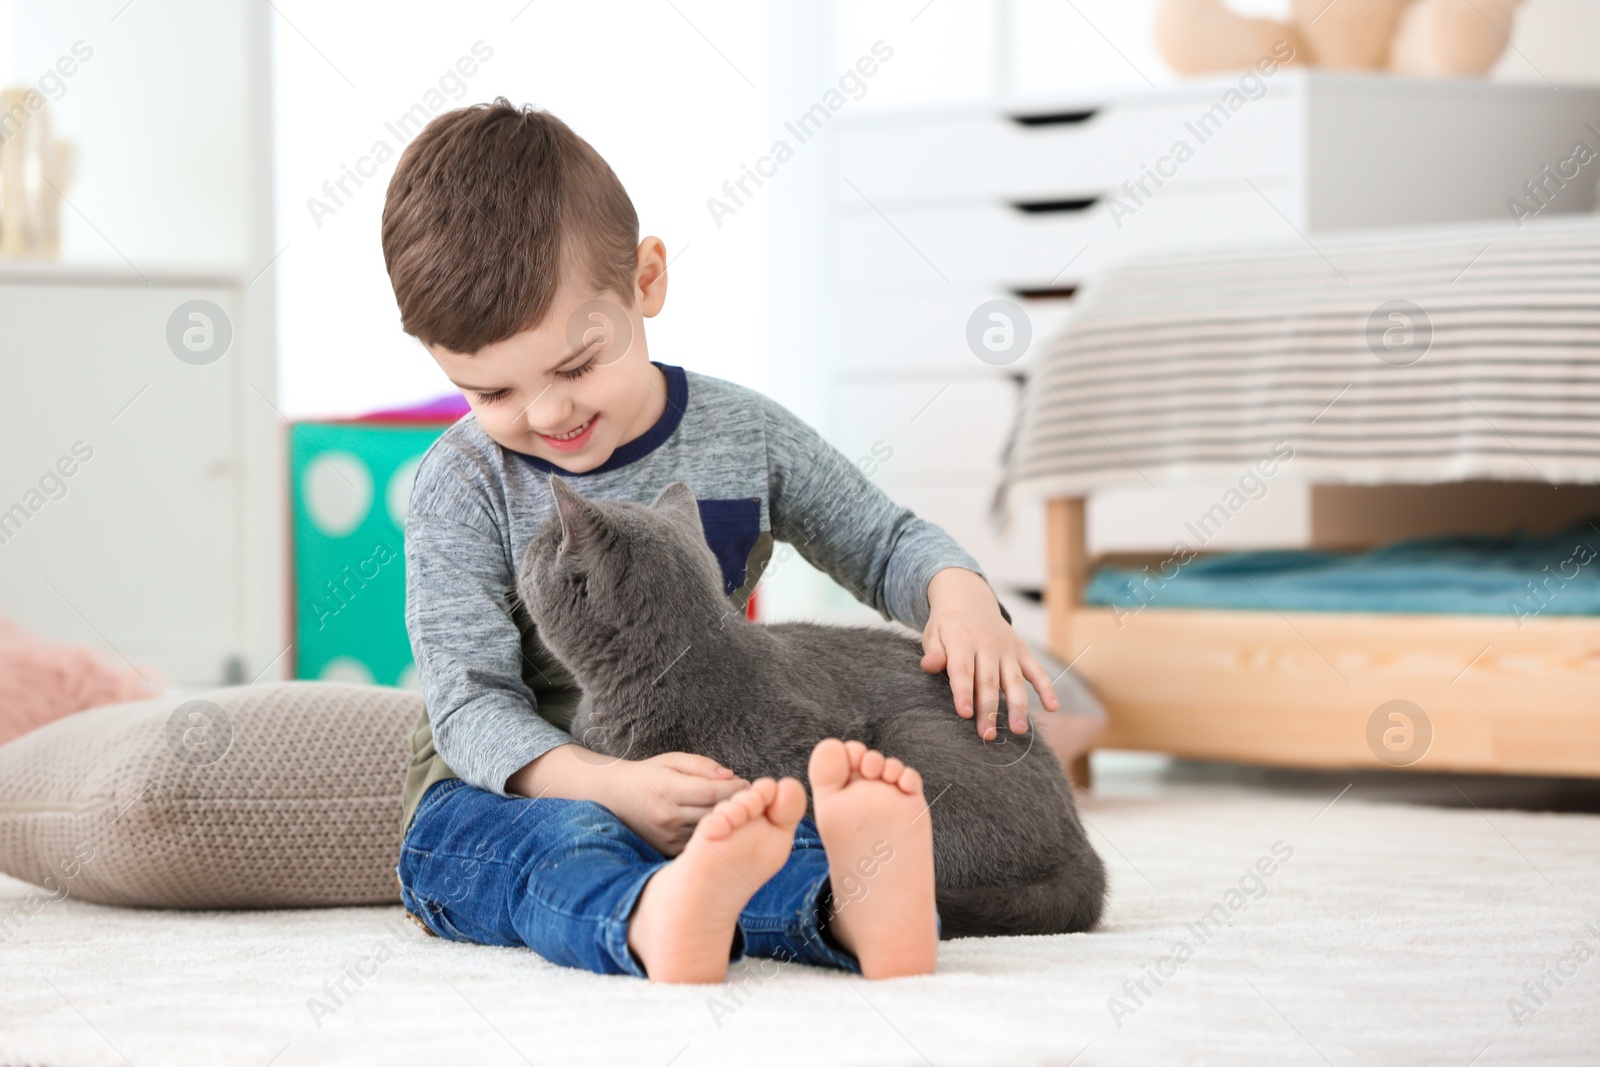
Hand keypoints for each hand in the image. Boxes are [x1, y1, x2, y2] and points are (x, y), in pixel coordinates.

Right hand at [608, 752, 750, 855]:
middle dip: (736, 806)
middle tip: (749, 799)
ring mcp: (668, 836)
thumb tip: (730, 775)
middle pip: (714, 813)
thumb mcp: (673, 760)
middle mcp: (668, 816)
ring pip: (710, 831)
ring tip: (737, 812)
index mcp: (669, 789)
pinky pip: (699, 844)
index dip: (735, 789)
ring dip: (727, 822)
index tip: (748, 785)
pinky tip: (720, 826)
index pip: (711, 791)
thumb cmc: (650, 775)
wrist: (617, 798)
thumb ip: (702, 766)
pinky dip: (713, 835)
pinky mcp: (668, 849)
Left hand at [920, 567, 1059, 739]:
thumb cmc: (947, 625)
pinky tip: (1052, 707)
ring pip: (1014, 680)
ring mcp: (1007, 649)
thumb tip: (929, 666)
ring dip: (1017, 706)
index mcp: (962, 641)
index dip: (963, 691)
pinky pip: (1036, 670)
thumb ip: (934, 652)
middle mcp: (987, 645)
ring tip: (1019, 730)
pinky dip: (1046, 688)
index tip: (965, 714)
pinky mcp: (1021, 652)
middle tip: (988, 735)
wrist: (968, 599)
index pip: (963, 669)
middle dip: (989, 709)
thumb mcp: (933, 633)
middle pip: (989, 681)